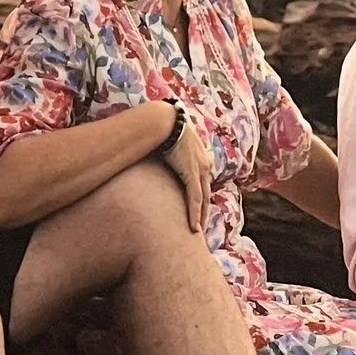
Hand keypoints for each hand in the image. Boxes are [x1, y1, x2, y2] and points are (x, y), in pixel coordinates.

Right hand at [158, 106, 212, 235]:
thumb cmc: (161, 129)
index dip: (201, 199)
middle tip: (201, 228)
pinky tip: (193, 227)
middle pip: (206, 194)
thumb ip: (164, 156)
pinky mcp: (192, 173)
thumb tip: (149, 159)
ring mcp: (200, 169)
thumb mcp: (167, 144)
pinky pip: (195, 198)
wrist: (164, 120)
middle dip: (205, 212)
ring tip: (197, 233)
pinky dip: (195, 214)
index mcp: (200, 158)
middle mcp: (204, 164)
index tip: (199, 212)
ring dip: (201, 218)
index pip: (202, 183)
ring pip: (203, 200)